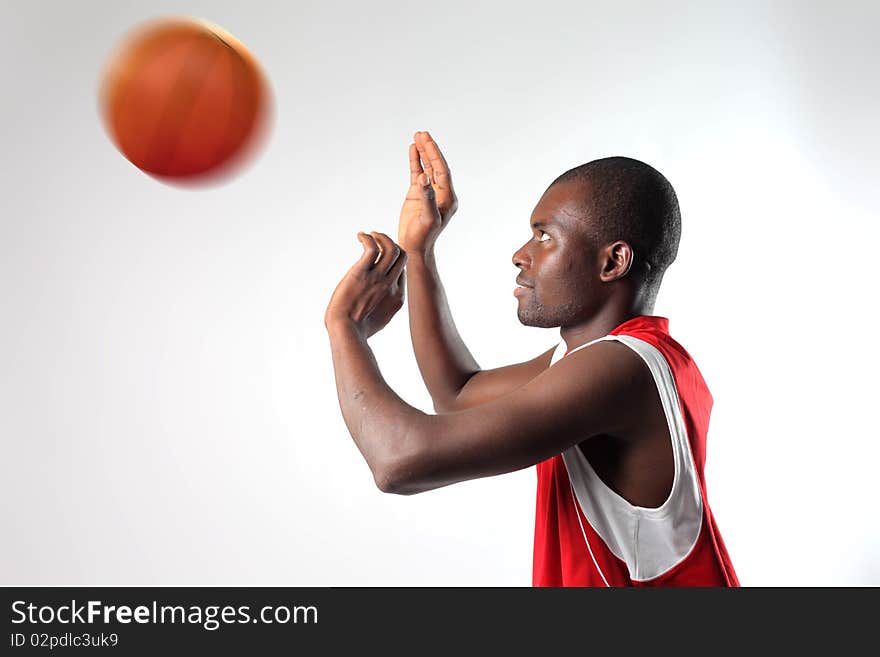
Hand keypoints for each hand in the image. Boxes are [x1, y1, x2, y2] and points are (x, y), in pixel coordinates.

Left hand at [325, 232, 407, 338]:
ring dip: (382, 237)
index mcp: (397, 297)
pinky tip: (361, 236)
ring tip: (370, 235)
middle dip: (392, 244)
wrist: (346, 331)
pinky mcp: (361, 273)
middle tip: (378, 241)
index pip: (403, 270)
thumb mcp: (380, 321)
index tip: (381, 256)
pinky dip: (368, 238)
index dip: (394, 260)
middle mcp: (391, 285)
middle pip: (402, 256)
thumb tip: (379, 305)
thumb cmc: (358, 329)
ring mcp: (378, 279)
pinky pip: (372, 248)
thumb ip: (384, 309)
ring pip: (391, 248)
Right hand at [398, 130, 458, 253]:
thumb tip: (424, 177)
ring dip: (423, 152)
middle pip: (436, 165)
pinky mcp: (418, 194)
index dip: (435, 154)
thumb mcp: (427, 218)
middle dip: (430, 149)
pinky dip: (416, 161)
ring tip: (417, 136)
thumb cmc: (423, 236)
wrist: (414, 247)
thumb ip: (427, 197)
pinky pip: (417, 173)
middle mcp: (441, 192)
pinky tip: (412, 149)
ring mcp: (429, 192)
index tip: (427, 140)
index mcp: (448, 197)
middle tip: (422, 133)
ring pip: (427, 167)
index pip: (442, 170)